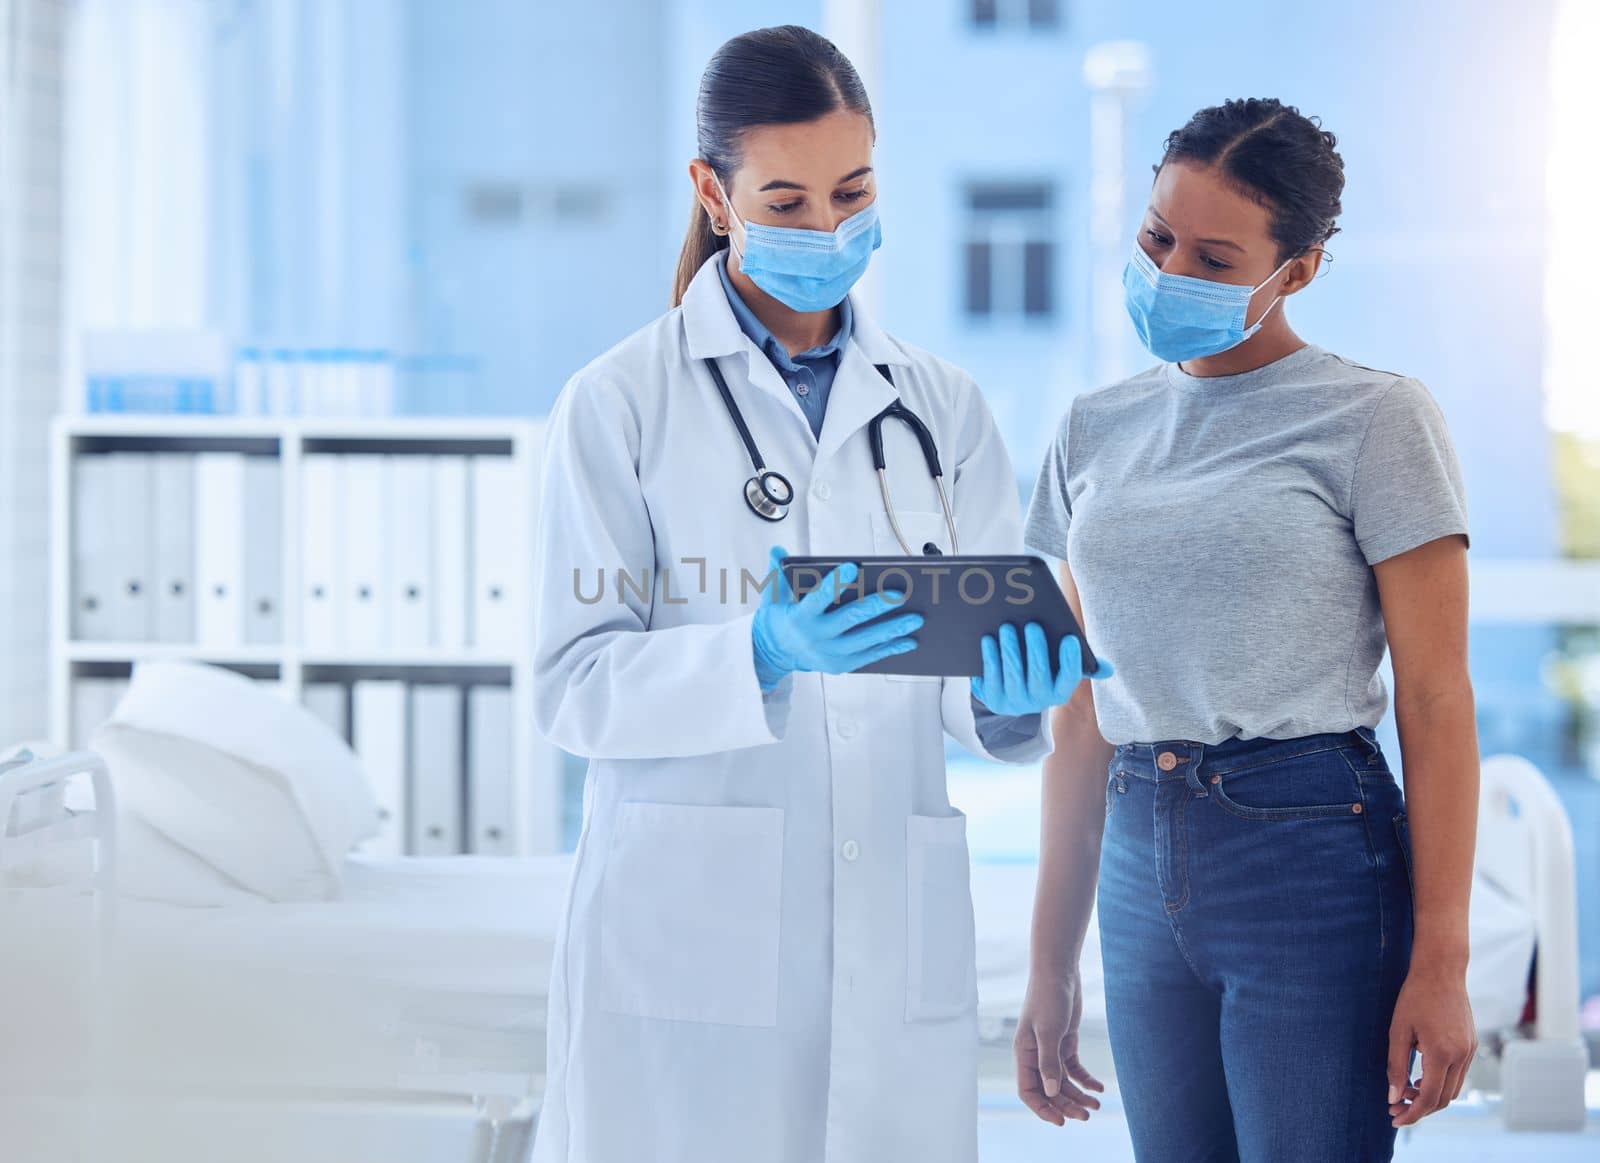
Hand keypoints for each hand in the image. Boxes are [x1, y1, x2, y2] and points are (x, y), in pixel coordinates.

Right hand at [751, 546, 921, 688]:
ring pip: (866, 640)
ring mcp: (831, 654)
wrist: (774, 654)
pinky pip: (870, 656)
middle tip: (902, 594)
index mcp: (800, 617)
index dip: (835, 583)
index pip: (818, 598)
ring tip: (916, 618)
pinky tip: (909, 640)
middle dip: (878, 606)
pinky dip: (891, 648)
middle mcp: (817, 637)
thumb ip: (777, 571)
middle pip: (851, 619)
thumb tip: (778, 549)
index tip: (854, 567)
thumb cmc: (779, 619)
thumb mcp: (773, 595)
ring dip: (893, 629)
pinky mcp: (841, 665)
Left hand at [971, 622, 1112, 716]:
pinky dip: (990, 659)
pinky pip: (991, 679)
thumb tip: (1108, 670)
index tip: (1069, 638)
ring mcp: (1015, 703)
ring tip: (1007, 628)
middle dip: (1036, 649)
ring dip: (1010, 651)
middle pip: (1039, 675)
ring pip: (1013, 676)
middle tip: (1031, 625)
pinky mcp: (994, 700)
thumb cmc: (1043, 672)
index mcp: (1060, 692)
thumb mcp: (1061, 670)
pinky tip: (989, 640)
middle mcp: (1039, 702)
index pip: (1070, 678)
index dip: (1071, 660)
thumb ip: (1084, 666)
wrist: (1012, 694)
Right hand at [1015, 966, 1103, 1124]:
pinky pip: (1074, 1069)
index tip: (1062, 1121)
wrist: (1058, 971)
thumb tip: (1052, 1093)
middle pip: (1049, 1090)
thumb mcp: (1049, 1031)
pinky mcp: (1065, 1042)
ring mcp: (1050, 1049)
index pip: (1028, 1091)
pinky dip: (1086, 1080)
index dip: (1043, 1109)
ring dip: (1078, 1095)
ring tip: (1096, 1105)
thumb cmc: (1048, 997)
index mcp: (1024, 1054)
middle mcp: (1035, 1055)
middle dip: (1066, 1105)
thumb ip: (1049, 1062)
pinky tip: (1099, 1088)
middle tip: (1088, 1115)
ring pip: (1063, 1082)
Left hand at [1387, 961, 1476, 1126]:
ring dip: (1431, 1096)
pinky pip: (1458, 1074)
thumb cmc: (1415, 997)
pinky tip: (1421, 1076)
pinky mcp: (1471, 1045)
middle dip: (1420, 1108)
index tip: (1394, 1118)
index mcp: (1441, 1053)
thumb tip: (1393, 1096)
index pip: (1429, 1097)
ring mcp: (1470, 1051)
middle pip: (1444, 1099)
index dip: (1412, 1113)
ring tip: (1406, 1092)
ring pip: (1453, 1089)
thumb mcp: (1398, 1030)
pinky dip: (1441, 1082)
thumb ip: (1395, 1065)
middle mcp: (1461, 1056)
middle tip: (1395, 1108)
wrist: (1442, 970)